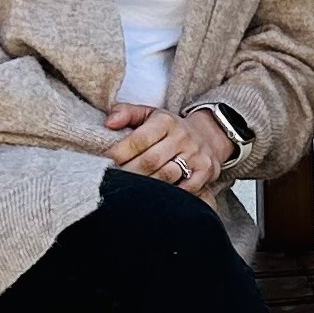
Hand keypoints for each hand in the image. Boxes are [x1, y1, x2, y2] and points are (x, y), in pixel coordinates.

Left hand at [104, 102, 228, 191]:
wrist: (208, 135)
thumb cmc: (169, 128)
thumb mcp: (149, 114)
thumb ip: (127, 113)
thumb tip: (108, 123)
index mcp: (165, 121)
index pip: (138, 139)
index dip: (119, 153)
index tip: (105, 162)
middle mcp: (182, 136)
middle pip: (150, 161)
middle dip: (129, 173)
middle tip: (113, 182)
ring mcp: (196, 154)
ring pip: (166, 177)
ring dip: (145, 187)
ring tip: (129, 192)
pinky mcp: (206, 170)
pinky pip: (186, 189)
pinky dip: (169, 195)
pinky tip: (154, 198)